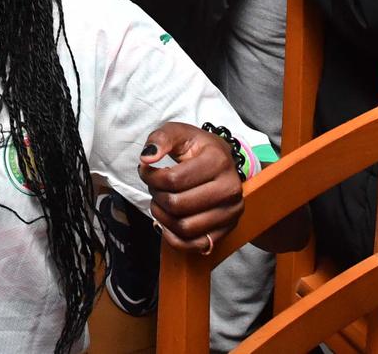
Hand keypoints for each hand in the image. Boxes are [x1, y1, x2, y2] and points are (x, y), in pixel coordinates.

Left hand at [139, 123, 243, 254]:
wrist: (222, 163)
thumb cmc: (197, 148)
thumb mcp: (179, 133)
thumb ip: (160, 139)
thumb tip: (147, 158)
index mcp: (218, 160)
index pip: (174, 179)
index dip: (151, 177)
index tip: (145, 171)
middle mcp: (230, 188)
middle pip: (177, 205)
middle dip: (157, 196)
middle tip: (155, 188)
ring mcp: (231, 211)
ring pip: (185, 227)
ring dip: (163, 217)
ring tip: (161, 202)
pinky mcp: (227, 229)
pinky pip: (196, 245)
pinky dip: (175, 238)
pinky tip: (166, 223)